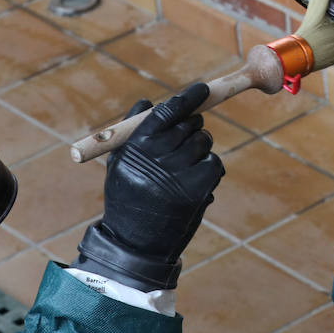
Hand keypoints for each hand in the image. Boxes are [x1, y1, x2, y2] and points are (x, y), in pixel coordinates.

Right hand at [75, 83, 223, 290]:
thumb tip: (148, 101)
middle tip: (187, 133)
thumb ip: (134, 131)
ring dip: (199, 146)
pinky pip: (213, 162)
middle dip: (192, 124)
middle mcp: (157, 159)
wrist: (135, 243)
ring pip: (203, 142)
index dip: (188, 98)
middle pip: (189, 125)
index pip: (167, 112)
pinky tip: (195, 177)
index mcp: (136, 148)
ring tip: (184, 163)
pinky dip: (208, 165)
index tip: (202, 89)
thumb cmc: (127, 197)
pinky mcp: (196, 191)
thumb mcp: (119, 163)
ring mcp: (178, 175)